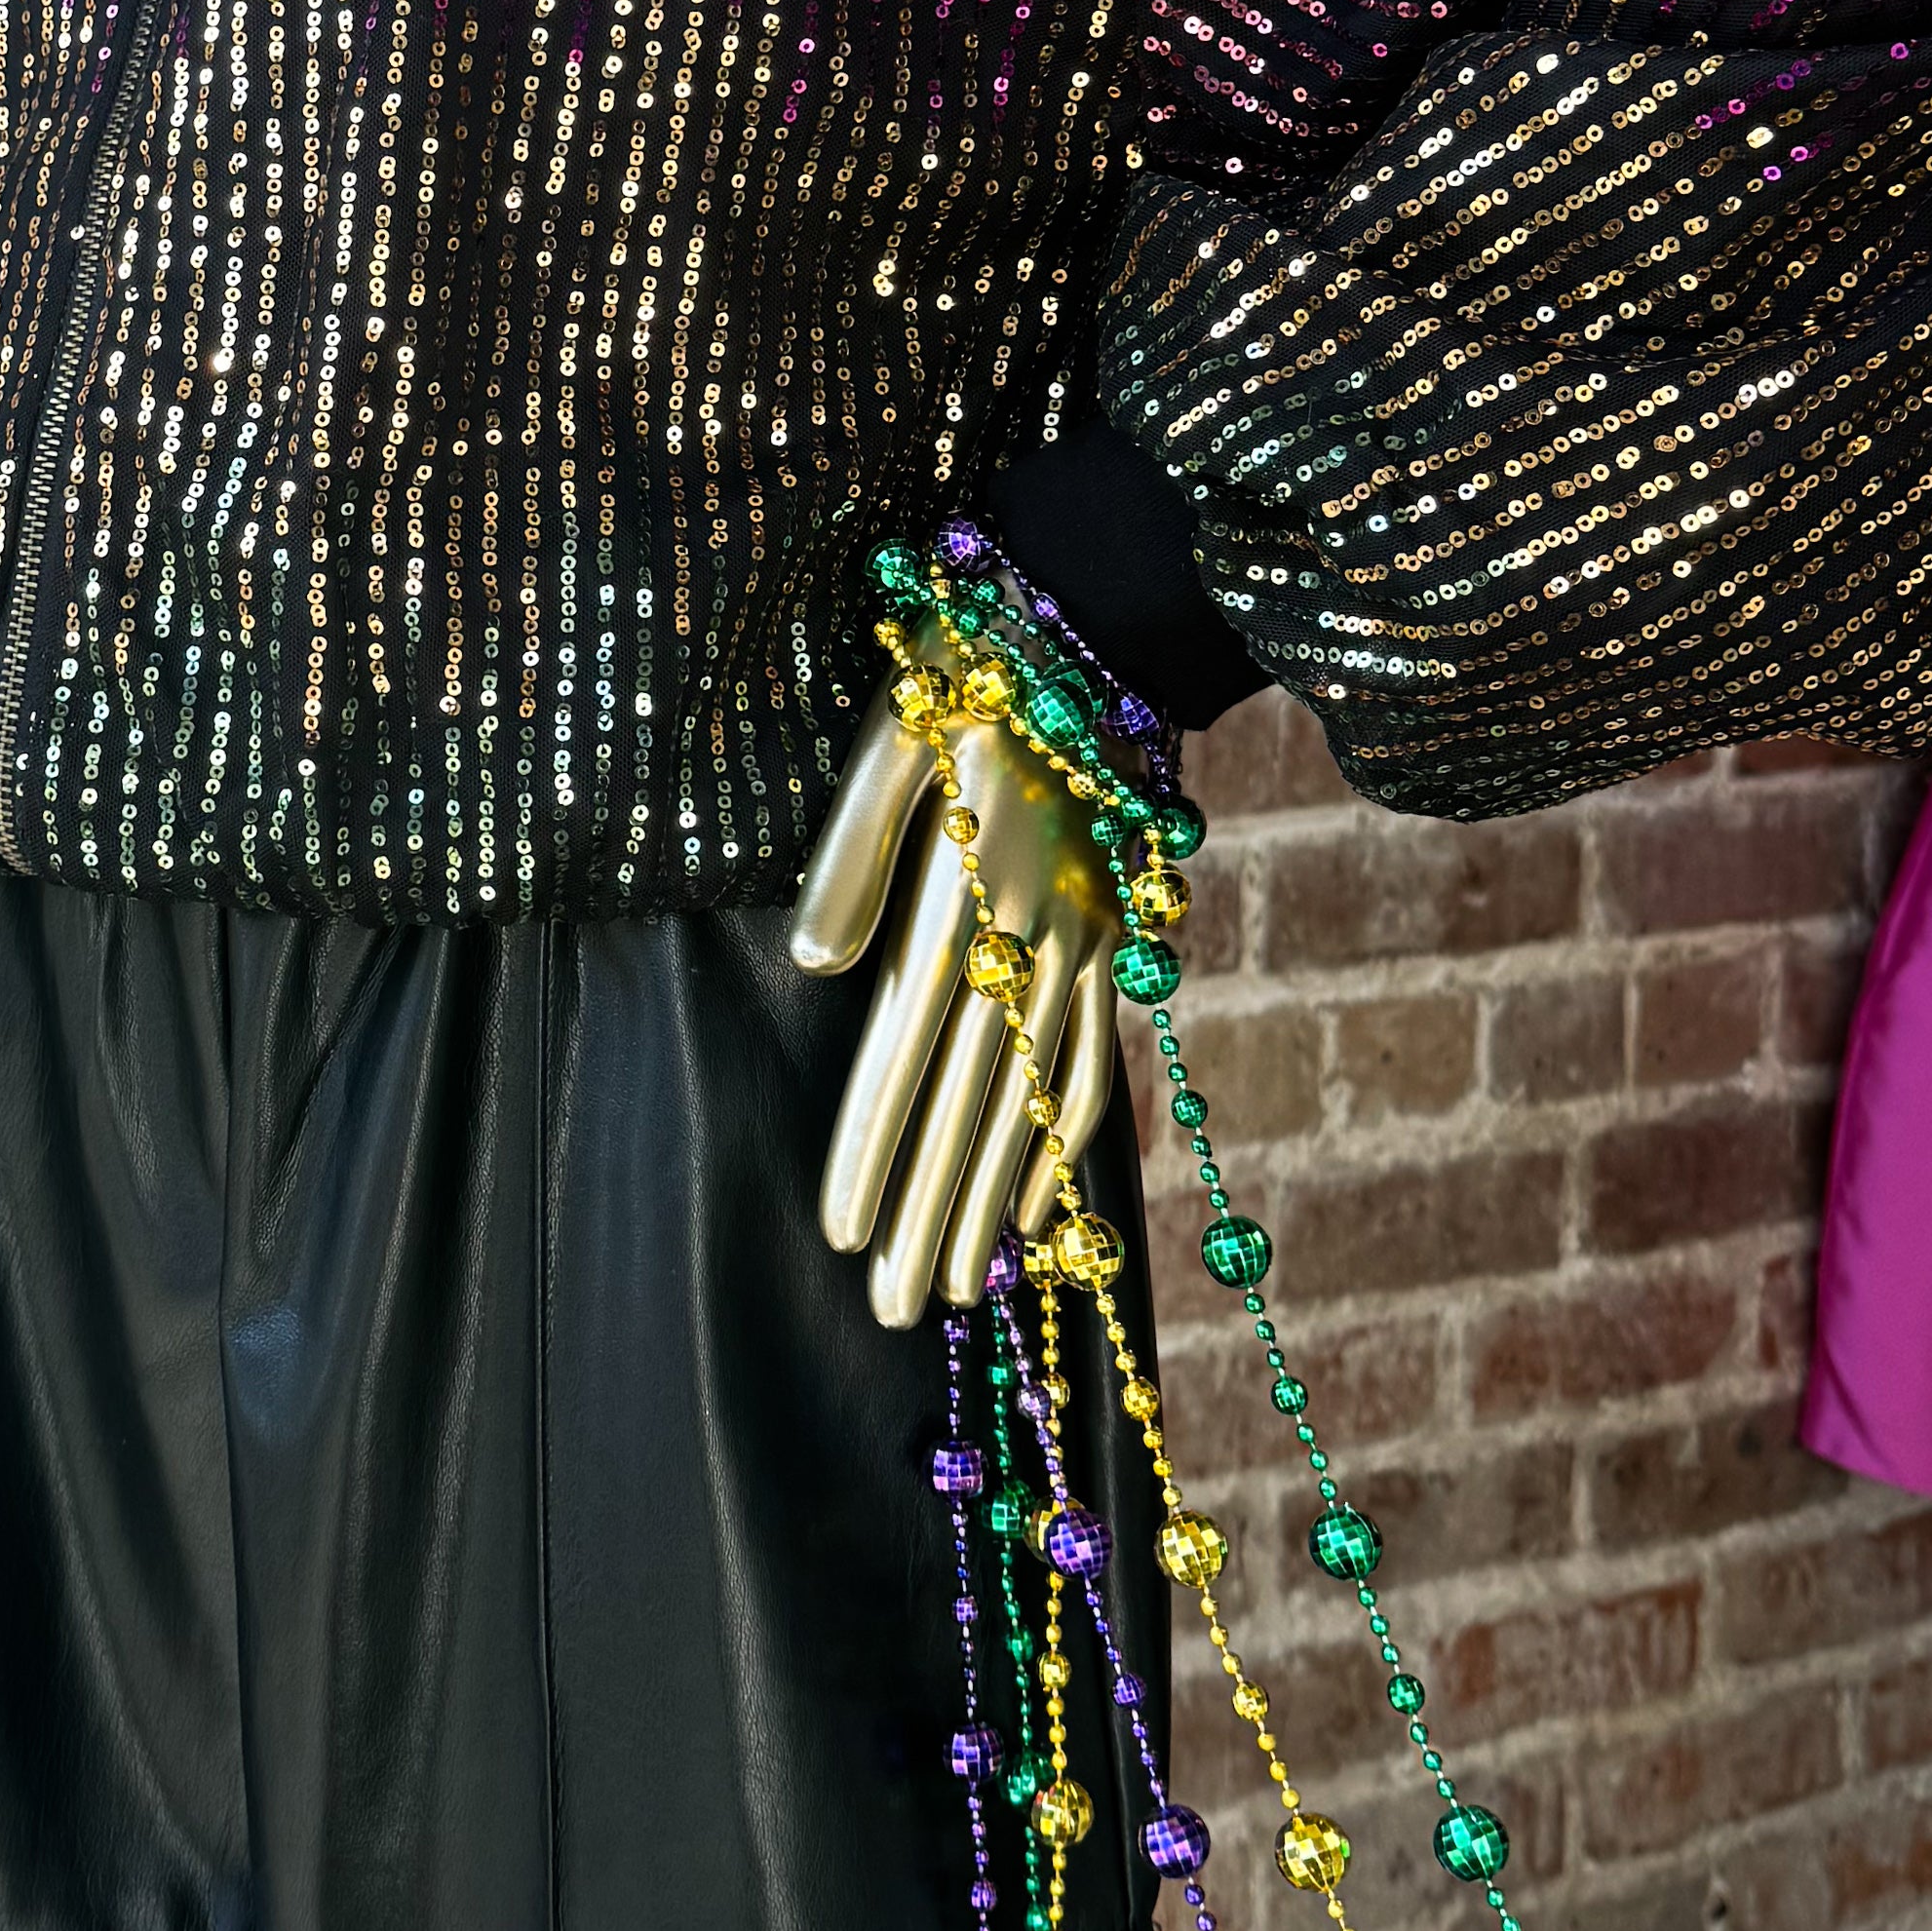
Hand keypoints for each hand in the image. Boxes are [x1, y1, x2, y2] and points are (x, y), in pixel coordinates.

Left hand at [786, 675, 1120, 1329]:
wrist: (1096, 616)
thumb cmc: (962, 670)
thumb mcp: (889, 736)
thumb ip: (850, 850)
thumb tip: (810, 961)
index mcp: (969, 887)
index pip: (907, 1046)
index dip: (872, 1145)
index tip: (839, 1237)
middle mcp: (1039, 931)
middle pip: (976, 1099)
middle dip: (928, 1213)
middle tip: (892, 1313)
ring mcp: (1092, 943)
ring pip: (1039, 1099)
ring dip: (992, 1201)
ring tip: (952, 1289)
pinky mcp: (1121, 937)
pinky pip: (1100, 1060)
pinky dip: (1071, 1141)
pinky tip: (1038, 1204)